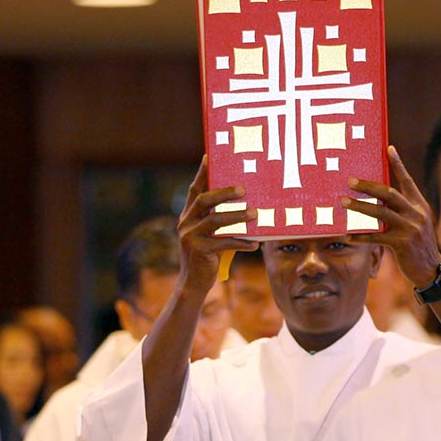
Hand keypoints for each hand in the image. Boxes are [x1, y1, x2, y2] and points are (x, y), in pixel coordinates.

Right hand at [177, 155, 256, 293]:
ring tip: (255, 214)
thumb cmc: (207, 256)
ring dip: (237, 216)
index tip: (209, 157)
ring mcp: (190, 237)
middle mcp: (186, 223)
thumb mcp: (209, 235)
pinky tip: (255, 244)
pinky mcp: (199, 251)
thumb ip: (218, 220)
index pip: (195, 190)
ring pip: (215, 221)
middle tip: (243, 189)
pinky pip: (223, 243)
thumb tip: (245, 205)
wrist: (193, 284)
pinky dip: (241, 242)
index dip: (202, 173)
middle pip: (204, 201)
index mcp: (188, 216)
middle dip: (224, 192)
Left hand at [345, 146, 440, 288]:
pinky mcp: (402, 244)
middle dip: (368, 186)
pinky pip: (377, 236)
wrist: (431, 270)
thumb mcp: (416, 224)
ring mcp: (410, 228)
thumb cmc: (418, 245)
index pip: (407, 180)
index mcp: (420, 205)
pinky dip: (361, 235)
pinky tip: (348, 235)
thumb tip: (378, 200)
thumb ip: (403, 211)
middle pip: (389, 193)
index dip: (398, 164)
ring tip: (344, 202)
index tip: (388, 148)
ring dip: (360, 206)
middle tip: (351, 181)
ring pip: (381, 212)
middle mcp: (416, 214)